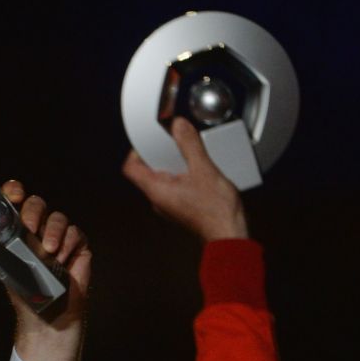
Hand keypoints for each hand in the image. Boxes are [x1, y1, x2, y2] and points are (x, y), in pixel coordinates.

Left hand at [0, 183, 90, 360]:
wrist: (49, 320)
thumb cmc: (27, 298)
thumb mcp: (9, 271)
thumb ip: (4, 248)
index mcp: (17, 235)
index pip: (15, 204)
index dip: (14, 192)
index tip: (14, 194)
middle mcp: (38, 233)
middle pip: (37, 205)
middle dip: (33, 211)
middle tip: (30, 226)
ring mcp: (59, 239)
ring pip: (58, 217)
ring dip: (53, 231)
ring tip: (50, 252)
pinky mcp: (77, 248)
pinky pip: (75, 233)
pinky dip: (69, 243)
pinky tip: (63, 260)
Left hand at [121, 119, 247, 242]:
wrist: (228, 233)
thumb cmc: (216, 210)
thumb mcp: (204, 169)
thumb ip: (189, 145)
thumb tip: (178, 127)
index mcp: (156, 191)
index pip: (131, 168)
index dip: (137, 150)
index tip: (150, 139)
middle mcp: (158, 199)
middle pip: (147, 171)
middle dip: (160, 153)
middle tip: (174, 143)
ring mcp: (169, 204)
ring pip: (163, 178)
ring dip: (174, 163)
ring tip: (189, 155)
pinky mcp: (181, 206)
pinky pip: (174, 186)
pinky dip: (182, 174)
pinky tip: (198, 170)